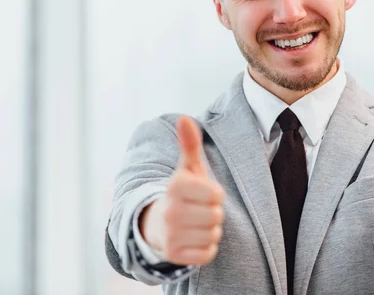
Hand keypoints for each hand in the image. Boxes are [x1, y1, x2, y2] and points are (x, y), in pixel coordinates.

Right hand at [140, 116, 224, 264]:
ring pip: (214, 235)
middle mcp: (170, 211)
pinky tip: (193, 239)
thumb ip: (189, 144)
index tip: (202, 194)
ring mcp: (170, 235)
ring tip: (195, 224)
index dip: (215, 195)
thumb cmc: (181, 193)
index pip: (217, 194)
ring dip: (210, 230)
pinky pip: (208, 254)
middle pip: (217, 216)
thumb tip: (185, 118)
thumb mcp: (187, 168)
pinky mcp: (174, 255)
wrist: (156, 225)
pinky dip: (206, 248)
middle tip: (199, 210)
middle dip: (213, 213)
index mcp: (175, 186)